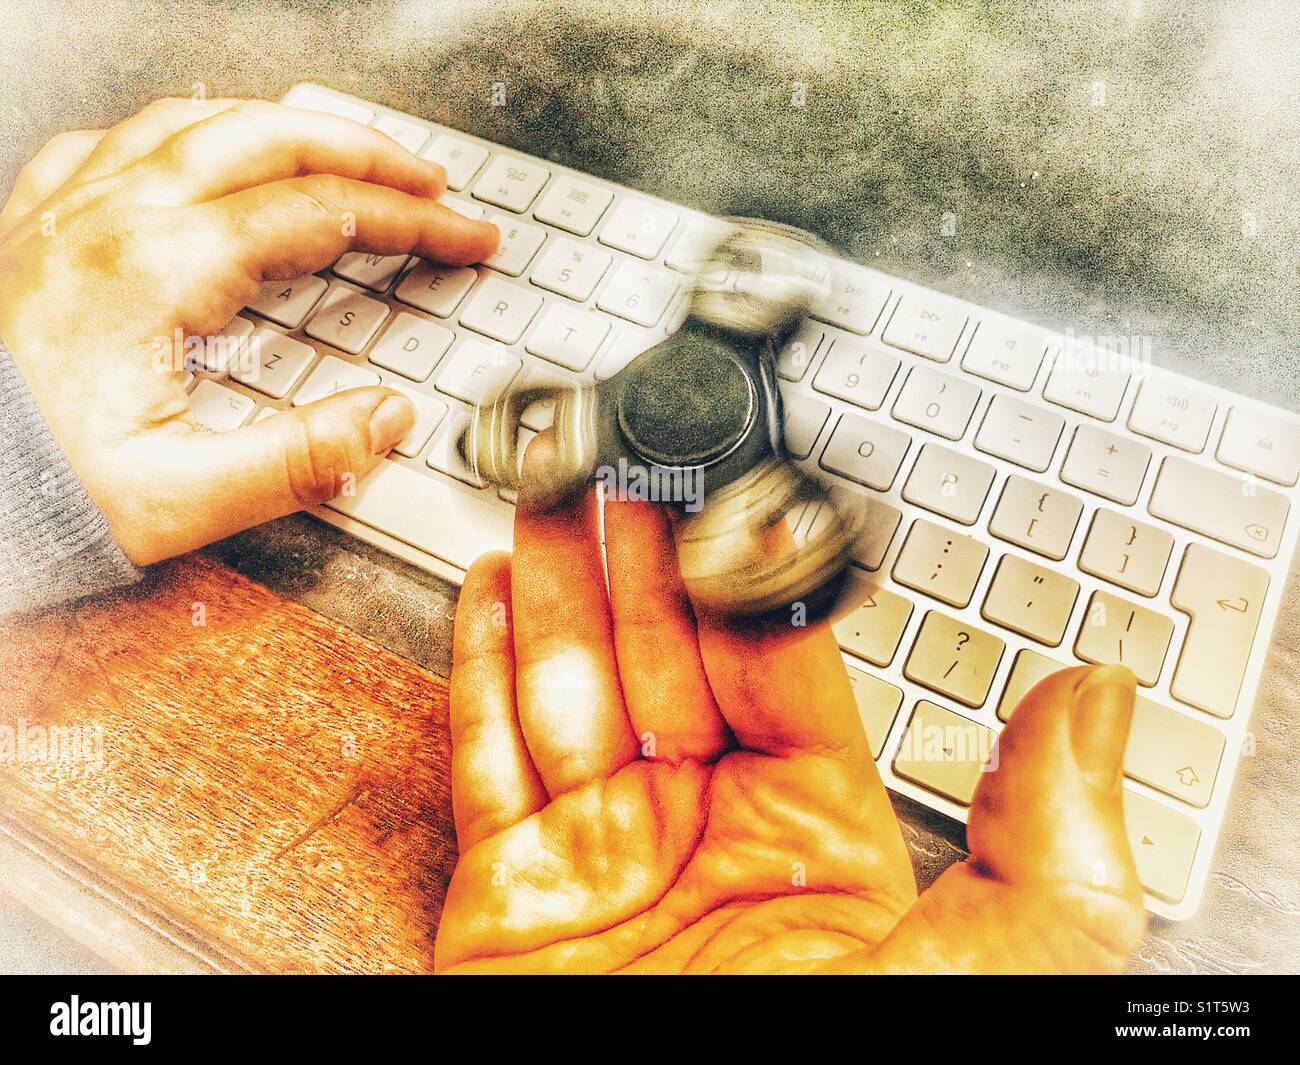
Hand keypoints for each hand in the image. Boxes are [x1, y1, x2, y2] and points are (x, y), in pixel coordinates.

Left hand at [0, 98, 497, 563]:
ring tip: (338, 149)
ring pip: (197, 120)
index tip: (467, 238)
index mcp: (156, 268)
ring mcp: (67, 210)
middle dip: (368, 152)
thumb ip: (300, 458)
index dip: (414, 221)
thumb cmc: (32, 490)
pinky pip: (115, 142)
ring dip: (285, 128)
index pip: (322, 214)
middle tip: (428, 180)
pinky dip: (182, 135)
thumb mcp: (182, 500)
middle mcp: (112, 217)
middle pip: (269, 139)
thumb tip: (387, 418)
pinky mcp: (34, 227)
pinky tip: (200, 155)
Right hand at [434, 442, 1147, 972]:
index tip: (726, 497)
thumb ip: (1048, 838)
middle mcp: (704, 834)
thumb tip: (1098, 700)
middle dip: (632, 552)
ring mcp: (599, 856)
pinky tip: (489, 593)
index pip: (773, 667)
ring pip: (567, 685)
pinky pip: (486, 756)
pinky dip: (478, 670)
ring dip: (551, 584)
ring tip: (546, 496)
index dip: (741, 575)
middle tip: (619, 461)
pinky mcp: (506, 893)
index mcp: (816, 837)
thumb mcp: (987, 965)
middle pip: (659, 655)